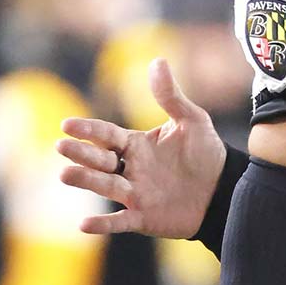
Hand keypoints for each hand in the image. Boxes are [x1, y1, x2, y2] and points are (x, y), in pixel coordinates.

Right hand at [56, 58, 226, 237]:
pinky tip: (84, 224)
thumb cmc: (206, 153)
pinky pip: (120, 221)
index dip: (88, 130)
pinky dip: (103, 224)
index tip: (68, 124)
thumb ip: (170, 95)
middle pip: (100, 160)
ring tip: (65, 174)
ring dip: (86, 181)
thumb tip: (157, 60)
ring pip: (105, 186)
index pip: (106, 135)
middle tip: (62, 146)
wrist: (223, 188)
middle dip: (82, 153)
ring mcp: (134, 193)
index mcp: (136, 144)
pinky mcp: (143, 217)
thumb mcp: (191, 120)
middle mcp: (129, 168)